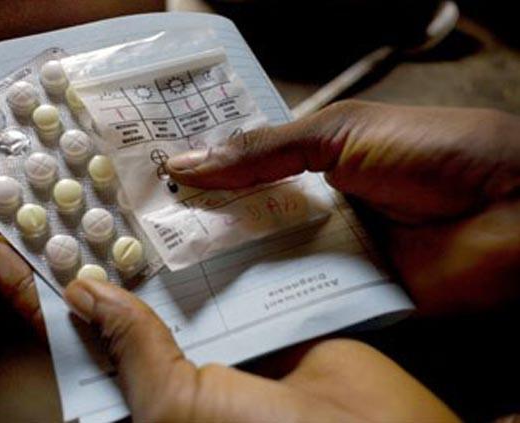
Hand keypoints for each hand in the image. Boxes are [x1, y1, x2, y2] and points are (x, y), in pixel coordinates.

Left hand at [0, 236, 457, 421]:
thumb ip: (133, 351)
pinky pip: (223, 269)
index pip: (69, 342)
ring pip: (167, 278)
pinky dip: (203, 238)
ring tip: (110, 185)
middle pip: (115, 301)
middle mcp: (172, 366)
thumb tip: (85, 294)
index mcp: (138, 397)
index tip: (3, 246)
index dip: (34, 295)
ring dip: (141, 237)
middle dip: (85, 252)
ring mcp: (217, 335)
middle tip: (57, 197)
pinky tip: (183, 201)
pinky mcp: (261, 310)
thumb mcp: (178, 409)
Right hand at [167, 101, 519, 313]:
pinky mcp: (342, 299)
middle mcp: (312, 210)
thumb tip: (186, 163)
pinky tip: (210, 305)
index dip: (199, 174)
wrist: (514, 215)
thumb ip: (265, 149)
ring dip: (218, 267)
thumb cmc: (434, 153)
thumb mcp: (342, 132)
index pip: (242, 171)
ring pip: (259, 265)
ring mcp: (325, 257)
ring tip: (157, 269)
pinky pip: (291, 303)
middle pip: (243, 222)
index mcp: (311, 162)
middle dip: (197, 225)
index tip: (146, 181)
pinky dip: (258, 306)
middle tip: (138, 231)